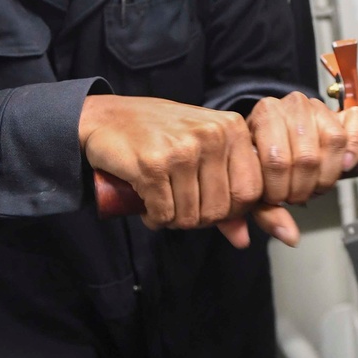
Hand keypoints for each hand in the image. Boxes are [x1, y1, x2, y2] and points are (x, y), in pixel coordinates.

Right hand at [79, 94, 272, 247]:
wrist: (107, 117)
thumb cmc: (160, 134)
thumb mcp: (202, 151)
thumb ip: (228, 192)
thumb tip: (243, 240)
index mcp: (232, 128)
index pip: (250, 192)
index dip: (230, 211)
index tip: (208, 205)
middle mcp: (212, 135)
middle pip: (219, 209)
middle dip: (198, 219)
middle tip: (179, 207)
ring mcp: (182, 150)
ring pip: (191, 216)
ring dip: (173, 220)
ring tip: (162, 203)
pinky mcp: (153, 165)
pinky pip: (163, 214)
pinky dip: (154, 219)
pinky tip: (147, 205)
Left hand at [247, 93, 357, 239]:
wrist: (281, 134)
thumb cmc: (264, 157)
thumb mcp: (254, 182)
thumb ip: (264, 211)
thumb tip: (290, 237)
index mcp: (264, 114)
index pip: (276, 160)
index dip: (280, 190)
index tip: (277, 199)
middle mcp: (292, 104)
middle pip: (307, 157)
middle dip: (303, 188)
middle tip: (296, 195)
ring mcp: (319, 106)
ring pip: (333, 142)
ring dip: (327, 175)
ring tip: (315, 185)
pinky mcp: (343, 112)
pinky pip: (356, 126)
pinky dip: (355, 147)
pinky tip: (347, 165)